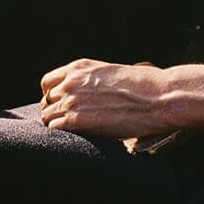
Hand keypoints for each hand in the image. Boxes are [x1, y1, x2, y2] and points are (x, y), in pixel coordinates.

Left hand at [38, 58, 168, 139]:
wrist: (157, 97)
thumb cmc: (142, 86)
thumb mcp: (110, 72)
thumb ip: (90, 81)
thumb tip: (86, 94)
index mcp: (79, 67)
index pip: (47, 82)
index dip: (51, 96)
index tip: (59, 105)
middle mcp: (71, 82)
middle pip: (46, 101)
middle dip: (54, 111)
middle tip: (66, 122)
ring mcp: (72, 100)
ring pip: (47, 116)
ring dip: (57, 124)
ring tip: (72, 132)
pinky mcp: (78, 120)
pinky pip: (55, 129)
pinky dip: (61, 134)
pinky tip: (75, 136)